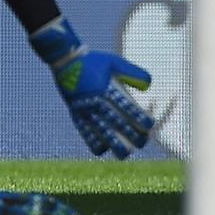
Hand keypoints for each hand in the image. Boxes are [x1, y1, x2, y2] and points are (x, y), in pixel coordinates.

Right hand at [30, 16, 153, 157]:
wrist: (64, 62)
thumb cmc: (93, 62)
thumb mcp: (114, 61)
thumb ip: (133, 72)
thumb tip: (148, 88)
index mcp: (107, 89)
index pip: (128, 108)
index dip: (141, 119)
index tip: (150, 124)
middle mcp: (97, 102)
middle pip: (119, 125)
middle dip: (134, 137)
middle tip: (143, 140)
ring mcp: (85, 111)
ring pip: (103, 134)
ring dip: (116, 147)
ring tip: (125, 153)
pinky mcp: (76, 116)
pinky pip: (86, 135)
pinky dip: (96, 144)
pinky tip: (105, 148)